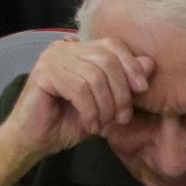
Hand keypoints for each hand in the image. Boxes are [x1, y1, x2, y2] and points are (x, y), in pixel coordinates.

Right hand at [0, 37, 154, 161]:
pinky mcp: (43, 73)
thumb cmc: (68, 122)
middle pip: (106, 59)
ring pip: (94, 76)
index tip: (142, 90)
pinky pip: (79, 88)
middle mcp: (63, 47)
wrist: (35, 141)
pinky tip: (89, 124)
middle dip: (120, 93)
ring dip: (105, 106)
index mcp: (78, 49)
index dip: (131, 65)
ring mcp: (51, 58)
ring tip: (102, 124)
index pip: (112, 44)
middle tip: (121, 118)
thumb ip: (124, 83)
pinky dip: (90, 110)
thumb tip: (150, 62)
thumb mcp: (105, 103)